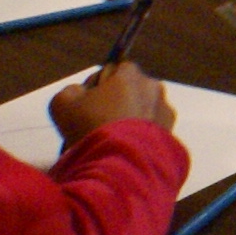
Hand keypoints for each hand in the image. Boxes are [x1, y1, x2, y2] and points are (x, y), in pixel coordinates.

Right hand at [51, 57, 172, 145]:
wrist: (120, 165)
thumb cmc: (90, 128)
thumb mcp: (63, 104)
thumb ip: (73, 90)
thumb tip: (81, 91)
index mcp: (131, 75)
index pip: (117, 68)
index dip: (102, 83)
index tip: (90, 101)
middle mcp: (154, 89)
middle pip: (133, 90)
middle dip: (120, 101)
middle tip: (100, 123)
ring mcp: (166, 113)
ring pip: (145, 111)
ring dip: (132, 120)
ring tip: (113, 139)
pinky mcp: (172, 136)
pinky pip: (152, 132)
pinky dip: (141, 137)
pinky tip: (126, 149)